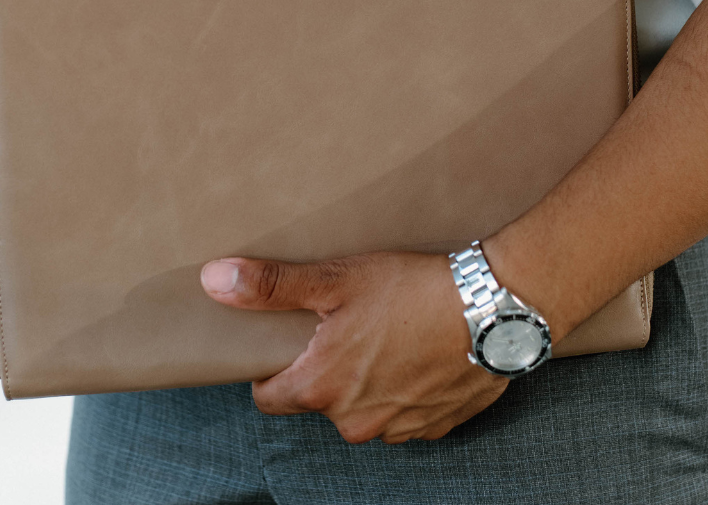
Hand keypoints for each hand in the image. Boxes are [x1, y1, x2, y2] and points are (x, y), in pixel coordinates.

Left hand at [200, 251, 508, 442]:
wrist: (494, 307)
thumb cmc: (412, 289)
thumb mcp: (337, 278)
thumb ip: (272, 286)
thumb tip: (213, 281)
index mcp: (323, 388)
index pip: (269, 398)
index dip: (270, 369)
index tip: (283, 343)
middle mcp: (356, 422)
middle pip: (319, 401)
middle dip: (324, 369)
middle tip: (344, 325)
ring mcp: (399, 429)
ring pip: (363, 409)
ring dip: (366, 381)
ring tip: (386, 334)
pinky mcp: (436, 425)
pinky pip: (404, 413)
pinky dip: (403, 389)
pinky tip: (417, 351)